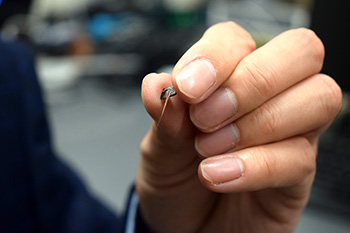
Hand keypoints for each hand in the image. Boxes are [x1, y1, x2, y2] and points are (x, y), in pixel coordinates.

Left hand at [137, 22, 341, 232]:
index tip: (187, 88)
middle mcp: (267, 96)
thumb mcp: (160, 147)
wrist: (183, 226)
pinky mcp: (298, 172)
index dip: (215, 57)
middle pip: (299, 53)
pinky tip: (218, 175)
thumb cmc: (175, 179)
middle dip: (250, 83)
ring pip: (317, 98)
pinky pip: (300, 157)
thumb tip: (157, 85)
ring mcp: (289, 132)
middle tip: (205, 118)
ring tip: (208, 150)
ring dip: (256, 123)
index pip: (236, 39)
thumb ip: (166, 117)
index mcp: (228, 76)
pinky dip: (254, 165)